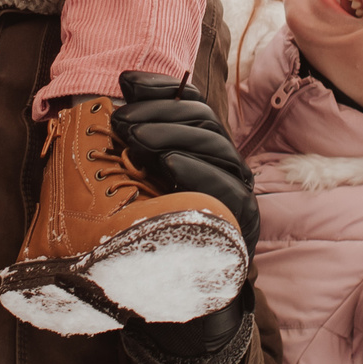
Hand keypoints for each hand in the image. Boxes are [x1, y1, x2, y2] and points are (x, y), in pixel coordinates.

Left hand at [111, 70, 257, 247]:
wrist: (177, 282)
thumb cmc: (154, 222)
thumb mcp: (140, 171)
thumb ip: (137, 130)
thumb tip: (125, 81)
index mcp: (203, 144)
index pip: (192, 102)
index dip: (162, 88)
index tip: (126, 84)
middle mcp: (224, 159)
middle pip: (203, 119)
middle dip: (159, 113)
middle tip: (120, 122)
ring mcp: (236, 186)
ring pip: (215, 146)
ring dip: (172, 136)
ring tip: (135, 138)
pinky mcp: (242, 216)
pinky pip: (226, 188)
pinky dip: (197, 171)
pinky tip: (169, 163)